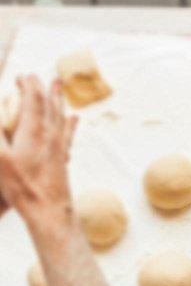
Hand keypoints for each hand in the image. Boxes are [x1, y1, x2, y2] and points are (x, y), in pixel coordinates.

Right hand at [0, 75, 76, 224]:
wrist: (50, 210)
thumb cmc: (23, 187)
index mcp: (35, 130)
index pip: (34, 98)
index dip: (28, 84)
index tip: (22, 76)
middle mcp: (52, 135)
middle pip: (50, 104)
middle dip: (44, 88)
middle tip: (41, 77)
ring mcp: (60, 146)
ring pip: (61, 116)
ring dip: (58, 100)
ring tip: (59, 88)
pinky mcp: (64, 157)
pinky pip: (68, 134)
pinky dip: (69, 122)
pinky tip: (73, 119)